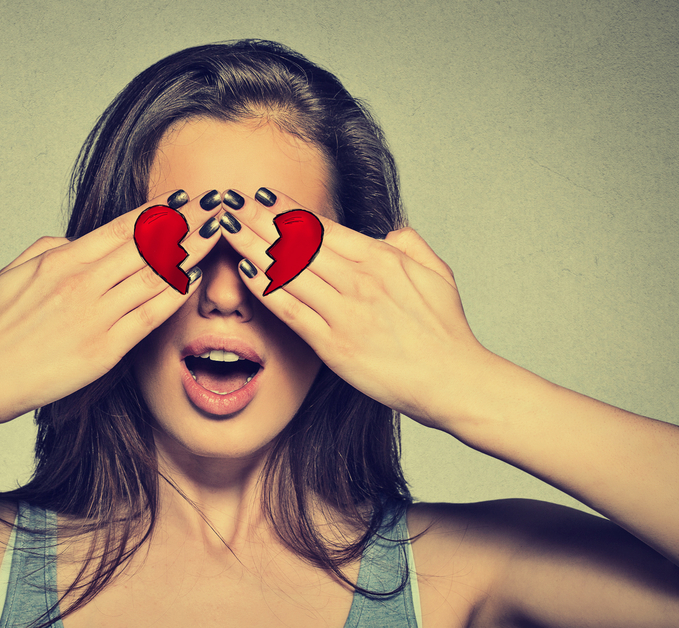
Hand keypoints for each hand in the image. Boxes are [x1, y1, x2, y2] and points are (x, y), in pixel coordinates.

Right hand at [0, 190, 221, 426]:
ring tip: (218, 231)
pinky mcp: (105, 349)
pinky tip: (197, 278)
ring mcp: (96, 315)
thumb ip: (48, 248)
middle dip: (186, 220)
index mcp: (62, 260)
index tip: (184, 195)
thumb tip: (74, 239)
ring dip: (191, 251)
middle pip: (146, 244)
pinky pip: (150, 316)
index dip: (157, 209)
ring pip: (154, 275)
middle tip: (216, 202)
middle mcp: (83, 282)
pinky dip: (176, 295)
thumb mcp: (13, 273)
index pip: (121, 227)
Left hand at [223, 188, 492, 428]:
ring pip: (289, 270)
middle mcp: (360, 280)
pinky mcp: (334, 344)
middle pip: (299, 242)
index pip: (325, 227)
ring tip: (226, 226)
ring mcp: (345, 312)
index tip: (263, 195)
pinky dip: (265, 289)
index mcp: (382, 259)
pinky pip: (291, 310)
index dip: (288, 209)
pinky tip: (243, 271)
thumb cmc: (445, 331)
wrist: (452, 380)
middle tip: (230, 201)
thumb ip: (411, 245)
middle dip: (260, 219)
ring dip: (253, 246)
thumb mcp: (437, 274)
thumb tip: (391, 231)